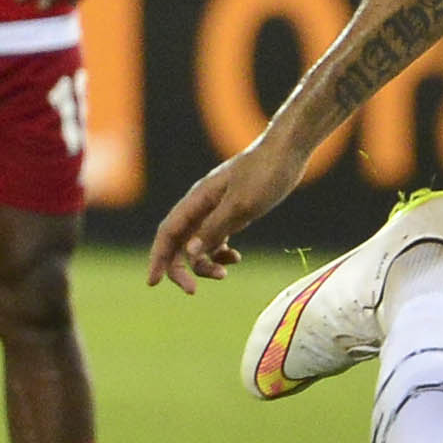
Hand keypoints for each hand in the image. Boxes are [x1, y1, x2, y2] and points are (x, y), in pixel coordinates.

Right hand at [147, 135, 305, 291]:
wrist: (288, 152)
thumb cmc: (265, 174)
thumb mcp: (241, 205)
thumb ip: (215, 228)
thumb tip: (190, 253)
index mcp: (197, 200)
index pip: (168, 233)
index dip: (157, 258)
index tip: (153, 282)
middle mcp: (201, 205)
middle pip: (179, 242)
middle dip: (181, 268)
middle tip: (192, 291)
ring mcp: (216, 209)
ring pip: (199, 244)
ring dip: (205, 263)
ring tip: (225, 273)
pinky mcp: (233, 211)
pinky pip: (217, 238)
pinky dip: (221, 252)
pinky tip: (236, 258)